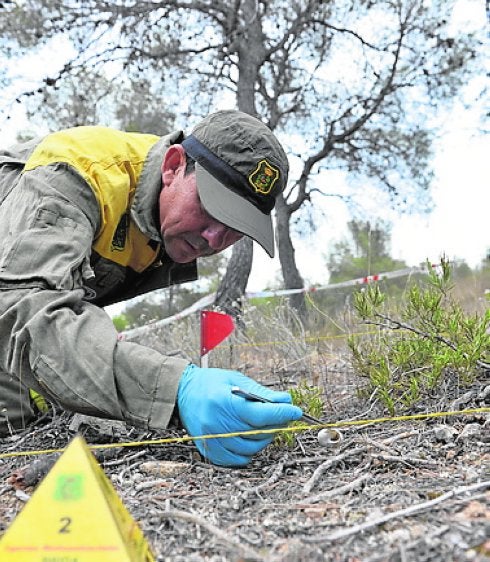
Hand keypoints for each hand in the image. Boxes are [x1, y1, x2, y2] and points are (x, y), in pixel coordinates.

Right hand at [177, 364, 302, 465]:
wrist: (182, 392)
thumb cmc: (210, 383)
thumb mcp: (236, 380)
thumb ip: (262, 393)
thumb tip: (285, 400)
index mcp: (225, 403)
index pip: (260, 414)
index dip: (282, 414)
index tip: (295, 411)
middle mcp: (217, 423)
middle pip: (258, 433)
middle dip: (274, 424)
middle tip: (279, 415)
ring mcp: (211, 439)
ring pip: (251, 448)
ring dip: (263, 438)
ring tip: (262, 426)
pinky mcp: (208, 450)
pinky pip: (236, 460)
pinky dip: (248, 453)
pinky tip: (250, 440)